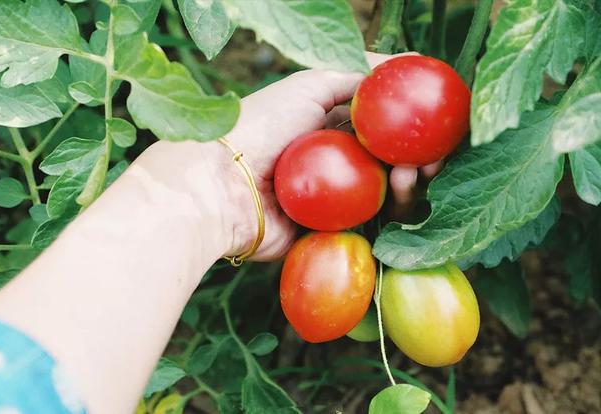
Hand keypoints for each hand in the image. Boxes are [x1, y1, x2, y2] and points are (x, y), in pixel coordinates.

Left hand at [147, 52, 443, 260]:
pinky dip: (393, 212)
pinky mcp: (330, 231)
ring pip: (387, 194)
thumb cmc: (261, 127)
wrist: (223, 186)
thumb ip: (356, 73)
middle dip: (419, 157)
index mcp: (328, 128)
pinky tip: (401, 196)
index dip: (413, 126)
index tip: (436, 126)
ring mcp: (334, 200)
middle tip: (431, 159)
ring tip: (411, 176)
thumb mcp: (308, 84)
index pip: (382, 126)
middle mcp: (335, 163)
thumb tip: (409, 59)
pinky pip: (372, 224)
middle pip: (390, 161)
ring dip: (410, 183)